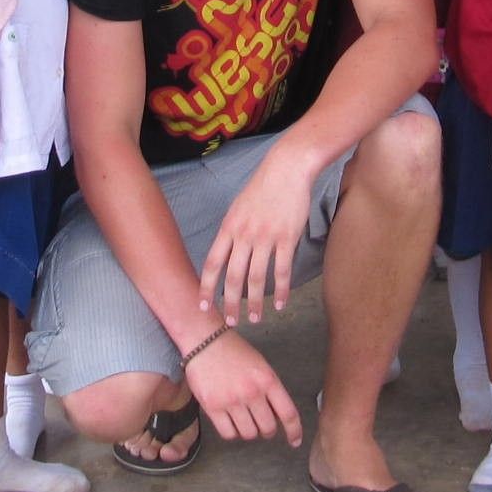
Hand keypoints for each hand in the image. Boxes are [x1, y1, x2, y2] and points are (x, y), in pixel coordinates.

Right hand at [181, 328, 303, 447]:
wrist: (205, 341)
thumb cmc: (235, 352)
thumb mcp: (260, 365)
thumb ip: (270, 389)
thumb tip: (277, 416)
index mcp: (268, 380)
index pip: (288, 413)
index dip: (294, 431)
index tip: (295, 441)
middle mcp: (251, 392)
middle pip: (268, 428)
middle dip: (267, 430)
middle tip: (262, 424)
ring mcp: (232, 400)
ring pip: (249, 434)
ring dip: (249, 431)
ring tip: (244, 420)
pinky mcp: (212, 407)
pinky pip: (228, 434)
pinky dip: (232, 432)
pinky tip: (231, 422)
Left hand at [197, 151, 314, 326]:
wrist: (286, 169)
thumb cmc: (262, 187)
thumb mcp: (238, 207)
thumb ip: (232, 232)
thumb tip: (227, 254)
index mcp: (229, 227)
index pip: (212, 263)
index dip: (207, 287)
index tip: (204, 306)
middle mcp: (244, 235)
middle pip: (233, 277)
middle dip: (230, 303)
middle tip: (231, 322)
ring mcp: (266, 237)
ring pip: (257, 278)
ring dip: (255, 302)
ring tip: (255, 318)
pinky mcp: (287, 238)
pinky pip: (282, 271)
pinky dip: (281, 290)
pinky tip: (281, 304)